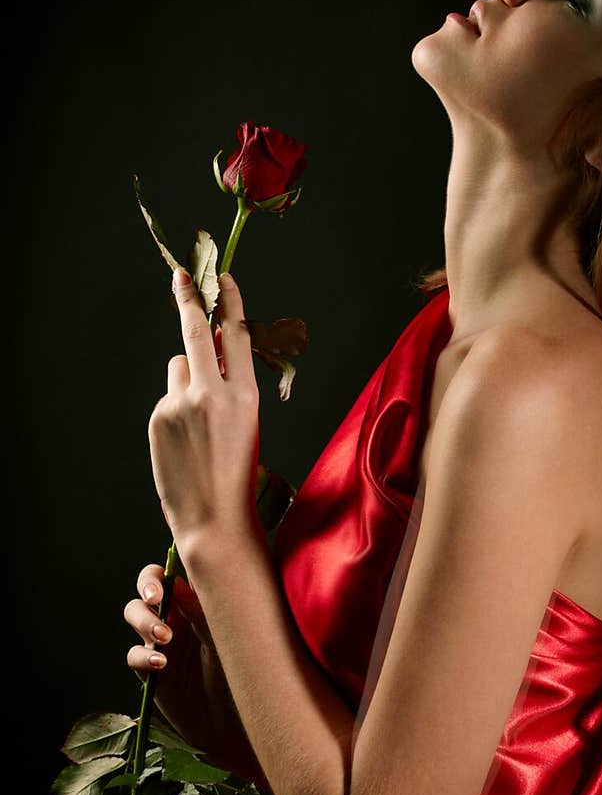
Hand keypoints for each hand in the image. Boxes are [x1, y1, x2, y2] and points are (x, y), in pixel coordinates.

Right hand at [123, 560, 265, 783]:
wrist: (243, 723)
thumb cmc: (249, 674)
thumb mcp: (232, 637)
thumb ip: (206, 611)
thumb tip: (180, 584)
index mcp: (200, 602)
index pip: (175, 573)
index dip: (162, 571)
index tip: (165, 580)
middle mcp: (179, 617)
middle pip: (147, 589)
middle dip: (147, 588)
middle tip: (155, 598)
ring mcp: (163, 643)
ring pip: (135, 615)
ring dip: (145, 620)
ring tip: (165, 637)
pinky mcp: (152, 672)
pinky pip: (134, 655)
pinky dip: (143, 655)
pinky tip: (161, 663)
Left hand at [148, 270, 261, 569]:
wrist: (214, 518)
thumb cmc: (237, 473)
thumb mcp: (248, 422)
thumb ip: (231, 382)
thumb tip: (215, 344)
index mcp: (246, 396)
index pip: (236, 335)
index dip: (229, 302)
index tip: (222, 279)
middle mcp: (212, 394)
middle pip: (196, 332)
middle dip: (189, 299)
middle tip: (182, 276)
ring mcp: (181, 405)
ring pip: (180, 368)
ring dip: (187, 378)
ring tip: (199, 421)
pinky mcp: (159, 417)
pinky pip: (168, 396)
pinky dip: (175, 408)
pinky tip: (185, 441)